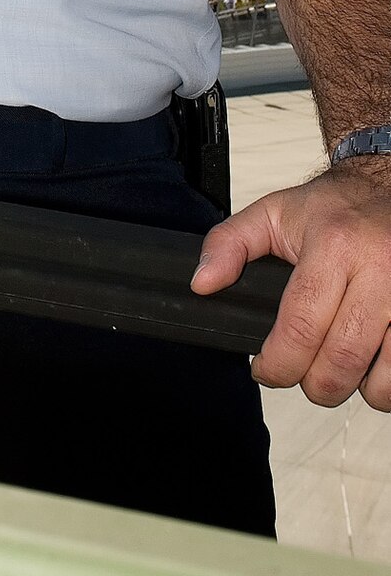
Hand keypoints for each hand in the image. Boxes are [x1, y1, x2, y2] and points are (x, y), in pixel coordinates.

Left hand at [192, 162, 390, 408]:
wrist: (386, 187)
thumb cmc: (334, 208)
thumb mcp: (273, 212)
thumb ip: (229, 244)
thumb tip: (203, 283)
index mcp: (334, 246)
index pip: (300, 326)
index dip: (277, 364)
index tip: (266, 370)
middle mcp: (379, 270)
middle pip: (341, 361)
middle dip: (314, 385)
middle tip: (304, 375)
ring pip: (385, 378)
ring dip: (356, 389)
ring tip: (339, 369)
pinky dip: (389, 382)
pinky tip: (372, 364)